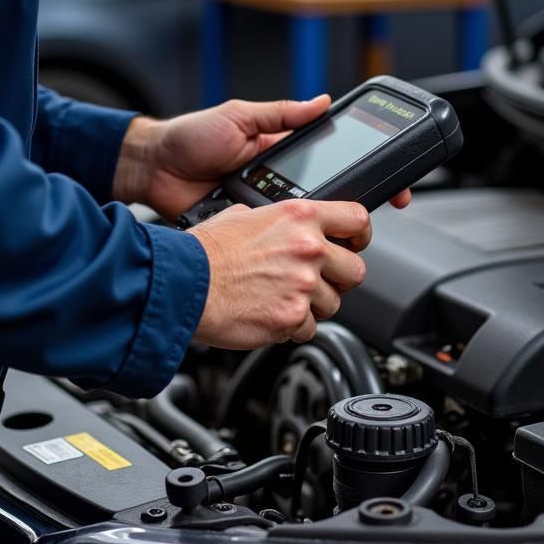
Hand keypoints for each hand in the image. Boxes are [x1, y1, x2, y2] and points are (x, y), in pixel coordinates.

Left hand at [113, 96, 411, 221]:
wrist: (152, 168)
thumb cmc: (190, 137)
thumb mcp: (240, 116)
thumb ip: (281, 113)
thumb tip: (322, 101)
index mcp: (284, 151)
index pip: (335, 161)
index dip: (367, 173)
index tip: (394, 183)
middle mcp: (281, 183)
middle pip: (329, 200)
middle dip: (354, 210)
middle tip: (370, 218)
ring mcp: (266, 209)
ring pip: (305, 224)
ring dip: (321, 230)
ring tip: (339, 236)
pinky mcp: (249, 230)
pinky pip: (274, 240)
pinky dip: (286, 244)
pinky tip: (298, 248)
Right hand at [189, 200, 370, 348]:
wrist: (183, 283)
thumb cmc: (204, 252)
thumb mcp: (242, 215)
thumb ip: (274, 220)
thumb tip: (282, 226)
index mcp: (299, 216)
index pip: (357, 219)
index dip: (360, 235)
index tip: (354, 243)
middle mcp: (307, 247)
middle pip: (356, 270)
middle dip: (338, 278)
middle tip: (316, 281)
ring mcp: (303, 284)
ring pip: (334, 304)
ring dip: (313, 305)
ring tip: (281, 299)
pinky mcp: (292, 316)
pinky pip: (310, 328)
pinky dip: (293, 327)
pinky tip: (270, 315)